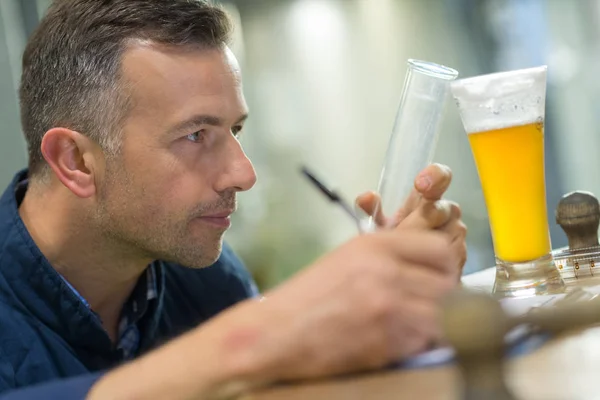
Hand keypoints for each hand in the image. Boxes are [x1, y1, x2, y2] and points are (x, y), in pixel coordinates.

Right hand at [244, 227, 462, 381]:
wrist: (277, 333)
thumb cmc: (308, 298)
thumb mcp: (347, 259)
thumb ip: (389, 256)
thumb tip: (431, 270)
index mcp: (375, 245)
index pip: (439, 249)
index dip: (446, 267)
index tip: (442, 279)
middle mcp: (387, 271)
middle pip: (448, 283)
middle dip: (447, 298)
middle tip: (434, 307)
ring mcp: (390, 307)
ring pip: (446, 314)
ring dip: (439, 324)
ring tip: (419, 326)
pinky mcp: (389, 341)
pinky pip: (428, 341)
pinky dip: (423, 344)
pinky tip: (404, 341)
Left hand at [356, 163, 466, 275]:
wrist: (402, 270)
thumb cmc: (393, 241)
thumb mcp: (377, 226)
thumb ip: (371, 210)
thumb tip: (368, 197)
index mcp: (425, 197)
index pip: (439, 177)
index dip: (434, 176)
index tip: (421, 184)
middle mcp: (444, 211)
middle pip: (445, 208)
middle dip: (425, 219)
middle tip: (407, 229)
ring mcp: (455, 233)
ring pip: (452, 231)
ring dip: (429, 241)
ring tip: (408, 249)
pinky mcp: (459, 256)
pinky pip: (454, 255)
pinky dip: (435, 259)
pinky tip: (420, 263)